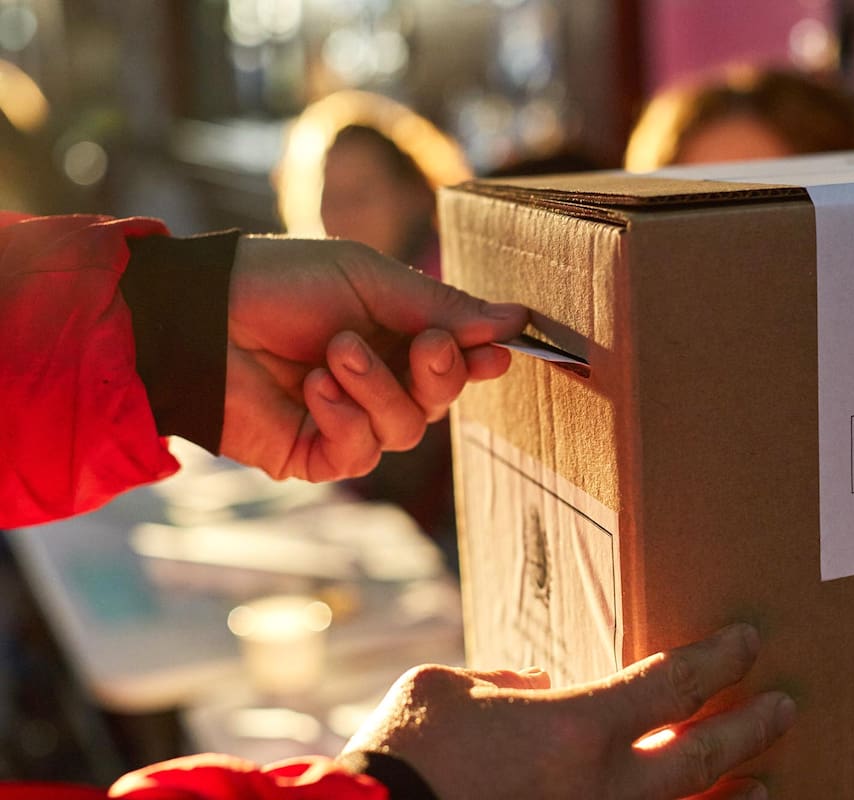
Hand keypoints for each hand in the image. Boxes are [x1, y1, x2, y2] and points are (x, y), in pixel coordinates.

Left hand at [221, 236, 526, 479]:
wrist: (200, 313)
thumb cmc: (282, 282)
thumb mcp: (370, 280)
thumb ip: (441, 305)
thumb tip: (514, 318)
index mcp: (396, 337)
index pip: (456, 361)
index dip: (480, 360)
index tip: (501, 350)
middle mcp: (378, 382)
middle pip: (440, 402)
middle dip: (438, 374)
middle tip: (424, 343)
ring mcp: (347, 421)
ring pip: (405, 431)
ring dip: (378, 389)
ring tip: (336, 353)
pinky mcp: (314, 454)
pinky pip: (359, 454)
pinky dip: (344, 418)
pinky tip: (316, 388)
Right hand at [339, 623, 795, 799]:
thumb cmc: (404, 753)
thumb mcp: (448, 687)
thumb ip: (503, 682)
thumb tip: (537, 689)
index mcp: (573, 727)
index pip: (671, 683)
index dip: (718, 659)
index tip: (747, 641)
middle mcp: (600, 787)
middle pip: (701, 753)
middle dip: (749, 726)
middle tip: (783, 705)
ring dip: (735, 793)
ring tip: (766, 778)